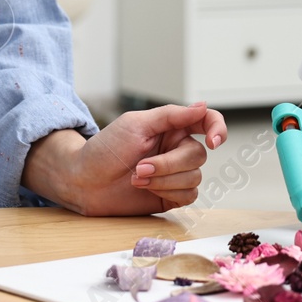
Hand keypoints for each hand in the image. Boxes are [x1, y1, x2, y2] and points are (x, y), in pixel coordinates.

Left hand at [26, 101, 227, 215]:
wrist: (83, 181)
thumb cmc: (104, 149)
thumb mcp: (135, 124)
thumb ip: (171, 115)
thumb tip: (203, 106)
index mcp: (171, 127)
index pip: (207, 122)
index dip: (218, 129)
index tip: (213, 141)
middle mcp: (176, 148)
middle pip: (198, 155)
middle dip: (169, 164)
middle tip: (139, 168)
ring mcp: (174, 173)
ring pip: (194, 177)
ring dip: (164, 180)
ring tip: (136, 177)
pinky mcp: (170, 195)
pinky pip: (188, 196)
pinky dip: (168, 192)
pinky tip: (145, 189)